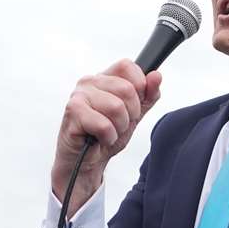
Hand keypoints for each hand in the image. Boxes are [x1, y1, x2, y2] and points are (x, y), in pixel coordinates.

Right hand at [52, 59, 162, 207]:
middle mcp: (90, 81)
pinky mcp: (72, 112)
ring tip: (108, 132)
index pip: (128, 66)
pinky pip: (104, 125)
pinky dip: (108, 137)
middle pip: (127, 89)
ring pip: (117, 107)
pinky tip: (100, 139)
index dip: (139, 86)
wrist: (86, 161)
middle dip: (130, 114)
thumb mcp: (135, 114)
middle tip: (118, 124)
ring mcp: (79, 95)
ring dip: (118, 128)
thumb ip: (148, 95)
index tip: (134, 106)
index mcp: (105, 77)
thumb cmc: (106, 135)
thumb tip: (156, 75)